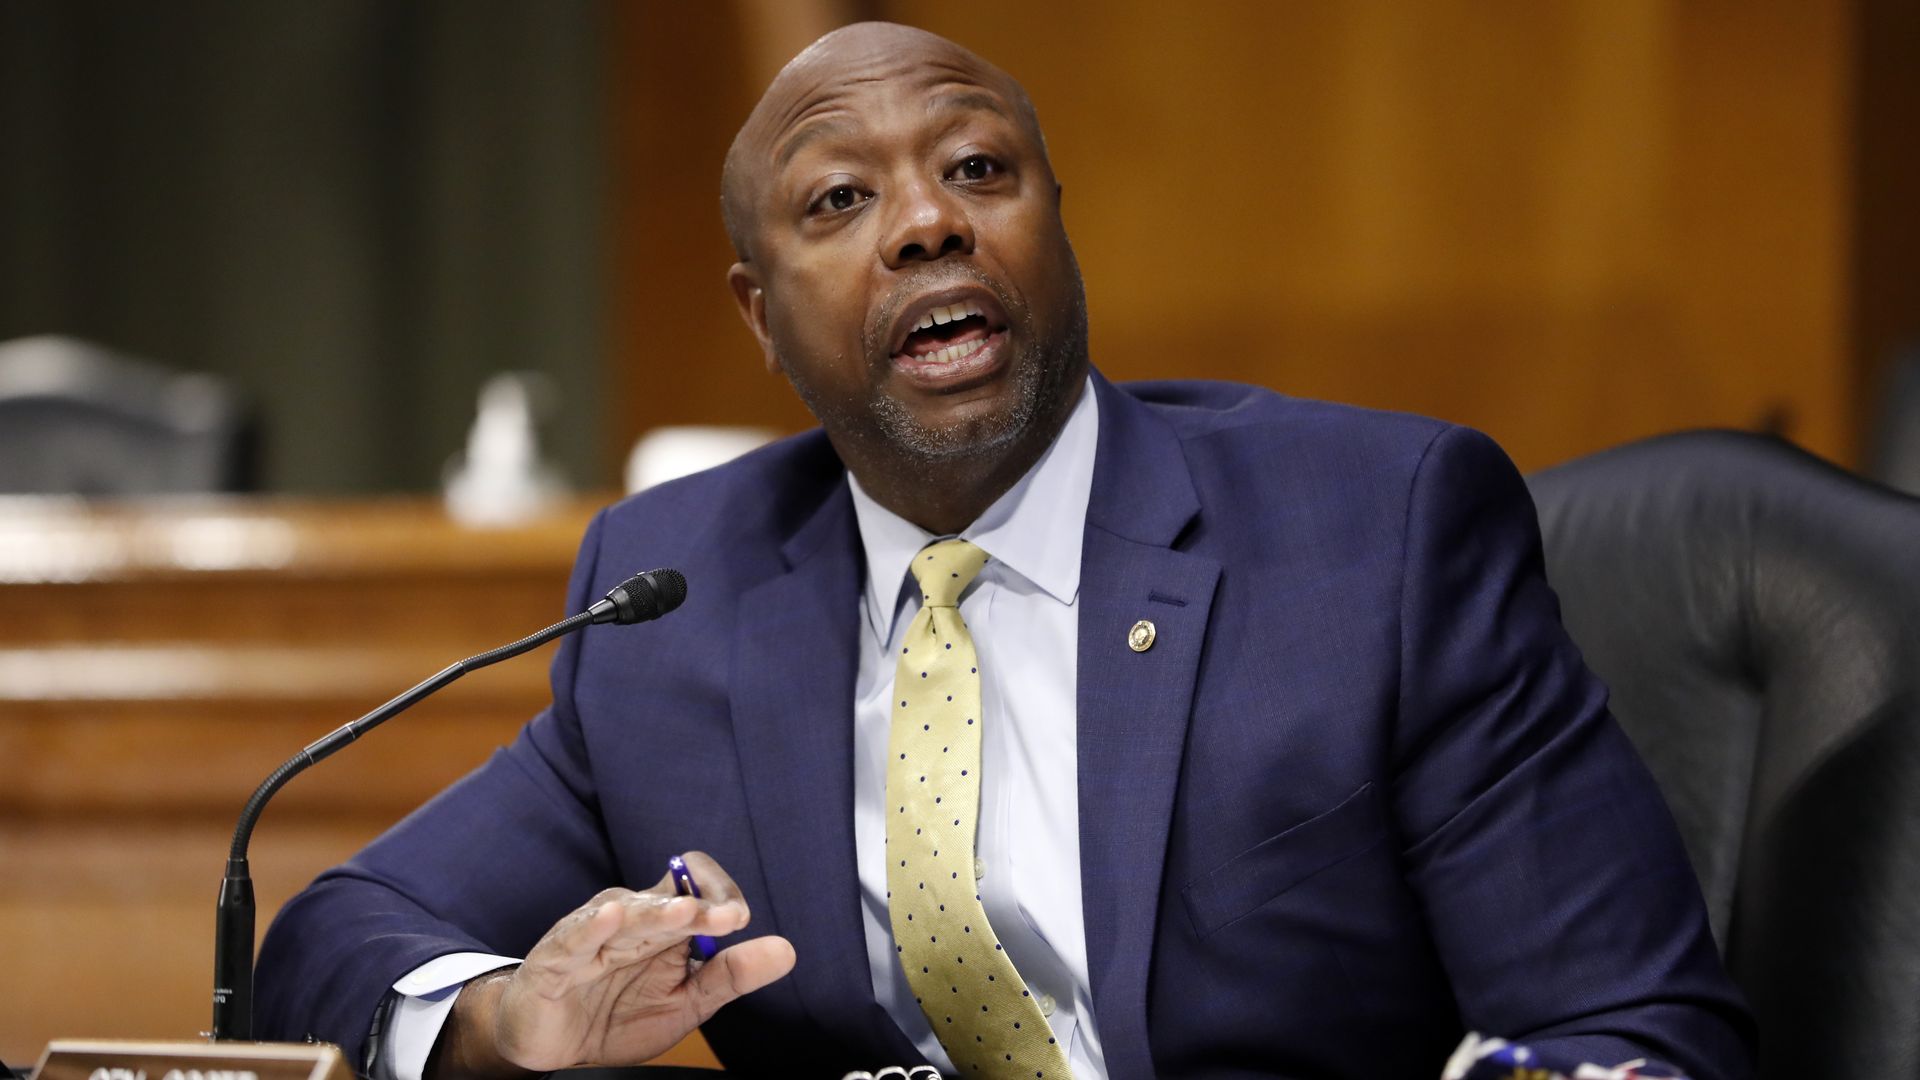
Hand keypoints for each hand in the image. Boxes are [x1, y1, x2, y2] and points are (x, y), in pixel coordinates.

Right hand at [431, 852, 796, 1077]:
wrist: (554, 1047)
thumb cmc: (617, 1015)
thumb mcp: (685, 1002)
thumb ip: (731, 975)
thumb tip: (785, 951)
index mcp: (662, 921)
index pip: (693, 881)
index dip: (719, 891)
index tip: (740, 917)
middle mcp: (628, 916)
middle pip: (667, 896)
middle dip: (701, 907)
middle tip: (731, 916)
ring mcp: (591, 933)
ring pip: (627, 912)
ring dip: (657, 912)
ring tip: (684, 913)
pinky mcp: (556, 958)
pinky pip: (574, 937)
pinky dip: (592, 926)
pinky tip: (612, 916)